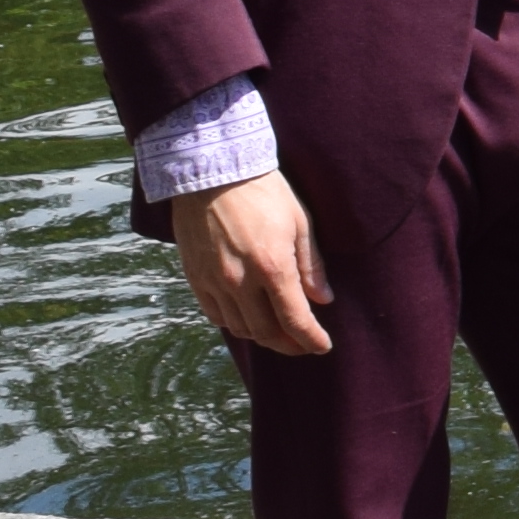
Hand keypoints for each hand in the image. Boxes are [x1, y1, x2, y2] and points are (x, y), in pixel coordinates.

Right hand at [173, 172, 335, 358]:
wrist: (211, 171)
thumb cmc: (262, 191)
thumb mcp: (299, 222)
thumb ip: (311, 265)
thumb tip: (324, 299)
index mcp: (272, 266)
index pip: (295, 320)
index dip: (311, 339)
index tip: (322, 346)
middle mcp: (240, 281)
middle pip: (266, 332)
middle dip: (289, 344)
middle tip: (303, 344)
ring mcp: (214, 281)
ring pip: (240, 328)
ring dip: (262, 335)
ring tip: (278, 331)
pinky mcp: (194, 277)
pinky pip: (215, 315)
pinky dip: (234, 323)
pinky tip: (248, 317)